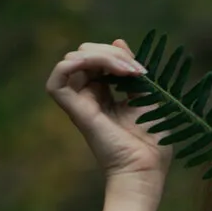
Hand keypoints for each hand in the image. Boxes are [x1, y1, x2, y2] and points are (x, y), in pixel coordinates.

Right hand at [45, 38, 172, 184]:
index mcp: (106, 95)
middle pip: (86, 54)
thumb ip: (133, 72)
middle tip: (137, 69)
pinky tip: (100, 66)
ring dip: (101, 55)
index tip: (144, 70)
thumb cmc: (152, 143)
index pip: (100, 59)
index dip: (119, 55)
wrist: (145, 169)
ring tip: (127, 70)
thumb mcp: (149, 98)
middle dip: (111, 53)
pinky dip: (75, 63)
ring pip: (75, 59)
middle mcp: (89, 97)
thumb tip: (119, 40)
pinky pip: (59, 76)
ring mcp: (80, 103)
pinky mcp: (74, 110)